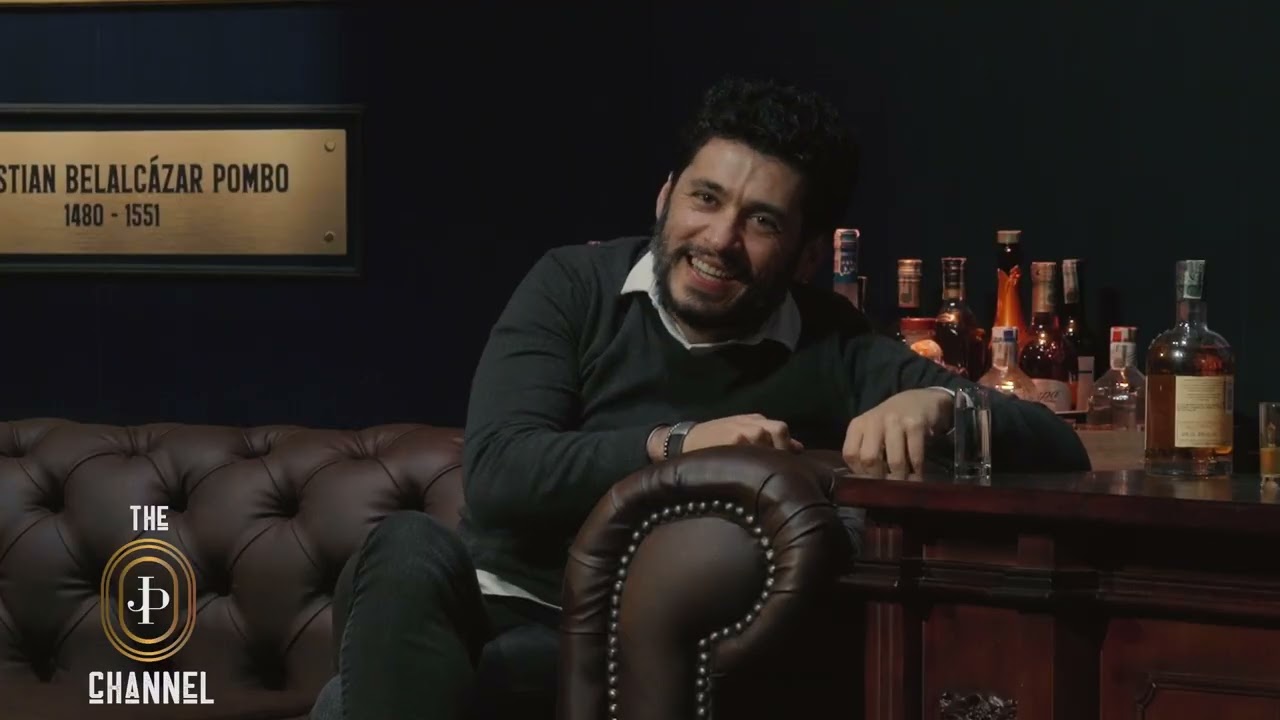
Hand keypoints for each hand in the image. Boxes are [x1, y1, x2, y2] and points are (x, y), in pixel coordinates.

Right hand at [649, 414, 803, 460]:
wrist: (685, 440)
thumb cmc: (714, 440)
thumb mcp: (742, 431)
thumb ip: (770, 439)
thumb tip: (799, 449)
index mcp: (756, 419)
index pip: (783, 430)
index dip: (786, 448)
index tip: (784, 465)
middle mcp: (753, 422)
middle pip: (780, 431)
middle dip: (781, 450)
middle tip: (774, 468)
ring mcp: (745, 431)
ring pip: (770, 442)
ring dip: (770, 457)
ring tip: (761, 472)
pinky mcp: (735, 441)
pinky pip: (756, 454)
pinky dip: (757, 462)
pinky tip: (751, 473)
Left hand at [842, 388, 952, 476]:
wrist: (919, 399)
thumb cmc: (891, 421)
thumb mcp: (871, 431)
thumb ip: (865, 450)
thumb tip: (864, 484)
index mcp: (858, 424)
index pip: (850, 454)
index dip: (859, 472)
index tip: (870, 481)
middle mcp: (873, 421)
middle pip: (869, 459)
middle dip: (879, 478)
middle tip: (887, 487)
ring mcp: (895, 421)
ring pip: (894, 460)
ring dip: (900, 478)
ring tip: (903, 486)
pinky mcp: (915, 424)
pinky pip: (915, 455)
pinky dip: (916, 470)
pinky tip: (917, 476)